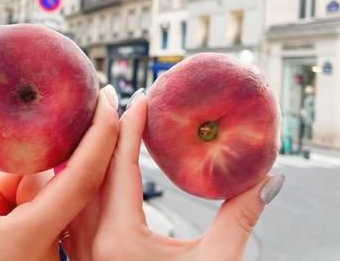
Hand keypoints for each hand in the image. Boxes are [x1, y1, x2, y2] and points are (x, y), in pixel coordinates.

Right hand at [0, 76, 119, 260]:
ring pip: (45, 200)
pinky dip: (16, 205)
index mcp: (33, 239)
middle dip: (27, 168)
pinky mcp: (37, 257)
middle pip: (57, 185)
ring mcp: (45, 257)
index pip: (84, 175)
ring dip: (15, 189)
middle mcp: (49, 252)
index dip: (101, 131)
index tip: (107, 94)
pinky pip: (40, 217)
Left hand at [64, 90, 284, 260]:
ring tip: (100, 121)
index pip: (121, 163)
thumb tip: (270, 179)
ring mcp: (76, 250)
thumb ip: (241, 219)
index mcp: (119, 239)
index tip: (141, 94)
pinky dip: (79, 177)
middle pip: (88, 166)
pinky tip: (89, 163)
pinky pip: (69, 205)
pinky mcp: (76, 257)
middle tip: (114, 97)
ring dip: (87, 149)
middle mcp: (87, 242)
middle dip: (103, 127)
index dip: (132, 124)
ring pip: (71, 184)